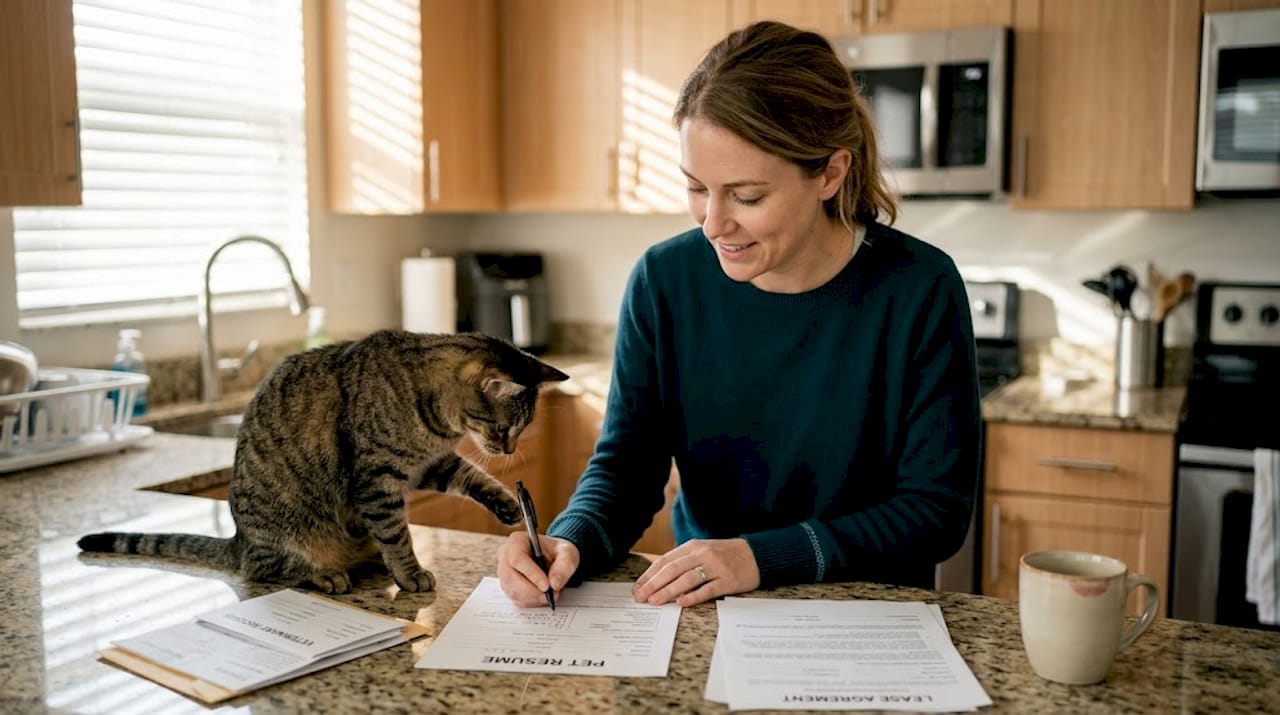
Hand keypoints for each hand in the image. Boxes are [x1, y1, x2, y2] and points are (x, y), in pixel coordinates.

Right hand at [496, 531, 579, 607]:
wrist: (553, 558)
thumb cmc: (556, 552)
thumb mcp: (567, 552)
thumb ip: (564, 565)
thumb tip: (555, 583)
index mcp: (517, 541)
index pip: (517, 558)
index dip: (531, 573)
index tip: (546, 585)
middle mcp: (506, 556)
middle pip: (510, 576)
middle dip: (531, 590)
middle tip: (549, 596)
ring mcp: (505, 573)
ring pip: (512, 590)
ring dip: (532, 598)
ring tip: (549, 596)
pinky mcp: (508, 587)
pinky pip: (515, 598)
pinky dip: (530, 602)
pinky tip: (542, 597)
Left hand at [632, 538, 758, 606]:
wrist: (755, 555)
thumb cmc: (724, 555)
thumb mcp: (702, 551)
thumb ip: (683, 561)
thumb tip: (657, 578)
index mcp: (693, 546)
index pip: (666, 560)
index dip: (649, 575)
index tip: (637, 587)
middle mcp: (702, 555)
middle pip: (673, 569)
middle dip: (654, 584)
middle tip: (640, 597)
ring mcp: (716, 567)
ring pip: (687, 579)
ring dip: (668, 591)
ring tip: (655, 601)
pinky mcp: (728, 581)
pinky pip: (707, 590)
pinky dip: (693, 596)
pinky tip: (681, 603)